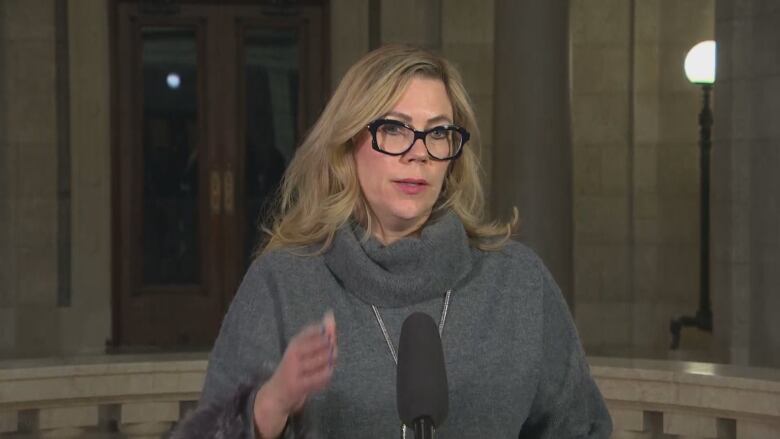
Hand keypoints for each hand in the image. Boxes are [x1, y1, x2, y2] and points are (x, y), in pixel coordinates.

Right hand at [254, 311, 336, 436]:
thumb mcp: (302, 349)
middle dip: (332, 349)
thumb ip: (317, 334)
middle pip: (323, 344)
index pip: (314, 330)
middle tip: (332, 354)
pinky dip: (326, 377)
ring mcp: (294, 370)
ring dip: (331, 364)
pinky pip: (321, 378)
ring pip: (324, 362)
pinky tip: (324, 376)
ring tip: (328, 366)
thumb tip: (330, 315)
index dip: (326, 333)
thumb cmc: (294, 368)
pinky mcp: (298, 385)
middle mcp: (293, 354)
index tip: (328, 339)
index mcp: (294, 343)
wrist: (276, 394)